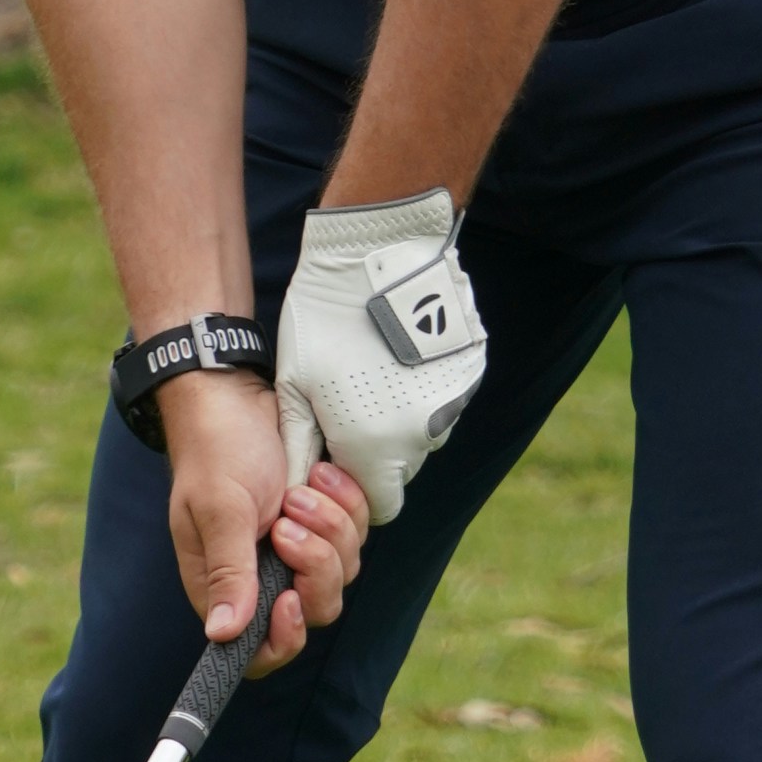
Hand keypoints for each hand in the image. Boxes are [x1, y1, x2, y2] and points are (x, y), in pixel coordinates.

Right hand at [159, 366, 362, 664]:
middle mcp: (265, 574)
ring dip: (331, 525)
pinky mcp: (326, 518)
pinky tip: (322, 472)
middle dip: (315, 565)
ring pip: (343, 570)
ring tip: (302, 485)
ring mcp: (300, 546)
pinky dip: (347, 502)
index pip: (261, 650)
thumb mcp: (219, 507)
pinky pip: (358, 531)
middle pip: (316, 609)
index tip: (290, 598)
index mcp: (227, 584)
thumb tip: (222, 635)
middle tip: (290, 515)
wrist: (235, 391)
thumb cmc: (216, 447)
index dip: (284, 638)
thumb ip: (228, 570)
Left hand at [275, 193, 486, 528]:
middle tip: (350, 402)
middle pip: (402, 468)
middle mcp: (421, 437)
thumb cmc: (322, 322)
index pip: (379, 505)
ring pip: (424, 431)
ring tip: (374, 368)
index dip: (356, 489)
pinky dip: (424, 385)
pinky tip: (400, 349)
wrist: (376, 256)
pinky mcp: (469, 373)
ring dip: (402, 417)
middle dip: (377, 450)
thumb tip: (292, 490)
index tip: (337, 456)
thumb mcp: (295, 388)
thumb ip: (299, 449)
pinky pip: (444, 397)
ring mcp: (452, 404)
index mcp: (373, 449)